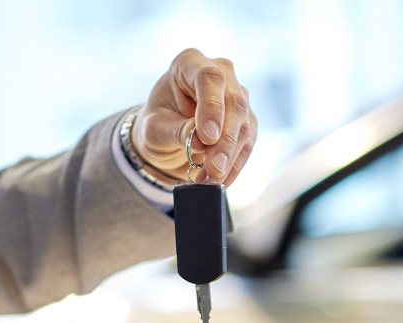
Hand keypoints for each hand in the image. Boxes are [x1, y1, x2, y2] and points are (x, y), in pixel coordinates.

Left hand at [131, 49, 256, 185]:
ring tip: (210, 180)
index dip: (212, 107)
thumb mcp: (155, 129)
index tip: (207, 137)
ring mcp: (237, 95)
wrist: (167, 135)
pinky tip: (221, 180)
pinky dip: (235, 165)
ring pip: (245, 125)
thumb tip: (200, 140)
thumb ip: (177, 130)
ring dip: (230, 158)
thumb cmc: (157, 124)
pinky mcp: (246, 119)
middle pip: (234, 103)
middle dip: (225, 141)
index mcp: (189, 63)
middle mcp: (220, 72)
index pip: (210, 78)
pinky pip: (248, 143)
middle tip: (214, 169)